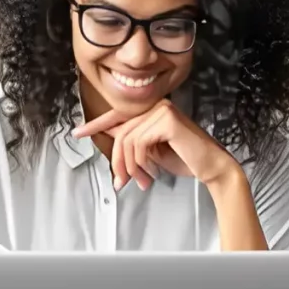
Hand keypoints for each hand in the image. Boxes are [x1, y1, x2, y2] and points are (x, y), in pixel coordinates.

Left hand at [71, 98, 237, 190]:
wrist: (211, 167)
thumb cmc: (184, 159)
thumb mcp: (150, 151)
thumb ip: (131, 142)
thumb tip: (107, 139)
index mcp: (152, 110)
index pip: (118, 116)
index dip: (96, 125)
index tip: (78, 133)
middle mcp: (156, 105)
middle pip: (120, 133)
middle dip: (118, 162)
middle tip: (122, 182)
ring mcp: (162, 110)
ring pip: (127, 140)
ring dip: (130, 167)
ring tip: (141, 181)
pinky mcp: (167, 120)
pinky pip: (139, 143)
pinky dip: (141, 163)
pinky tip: (152, 172)